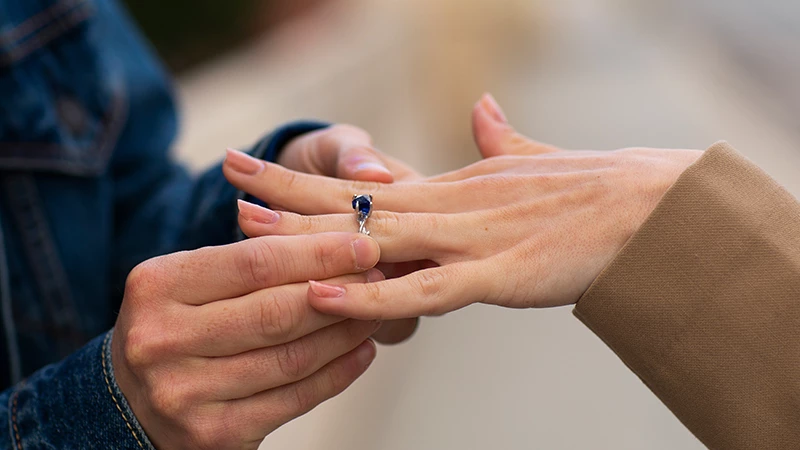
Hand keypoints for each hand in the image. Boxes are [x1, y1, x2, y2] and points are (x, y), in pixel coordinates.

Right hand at [112, 233, 380, 448]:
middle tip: (381, 273)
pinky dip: (337, 373)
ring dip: (346, 331)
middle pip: (275, 311)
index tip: (363, 240)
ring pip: (291, 357)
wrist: (129, 403)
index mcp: (157, 286)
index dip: (317, 251)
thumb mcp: (188, 282)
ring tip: (376, 309)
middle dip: (340, 289)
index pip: (254, 262)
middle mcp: (162, 341)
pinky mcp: (215, 434)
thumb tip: (333, 237)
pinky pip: (294, 398)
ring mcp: (186, 394)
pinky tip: (360, 350)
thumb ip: (246, 259)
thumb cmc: (174, 329)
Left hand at [223, 100, 702, 319]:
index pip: (366, 181)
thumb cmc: (594, 192)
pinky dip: (371, 294)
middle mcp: (450, 206)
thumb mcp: (533, 164)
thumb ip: (500, 140)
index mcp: (454, 187)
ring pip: (374, 239)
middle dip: (287, 192)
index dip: (309, 177)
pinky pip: (422, 290)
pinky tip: (325, 294)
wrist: (651, 209)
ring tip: (248, 225)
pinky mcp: (495, 276)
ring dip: (309, 236)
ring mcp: (469, 239)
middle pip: (354, 201)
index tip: (260, 168)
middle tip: (229, 175)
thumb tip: (484, 108)